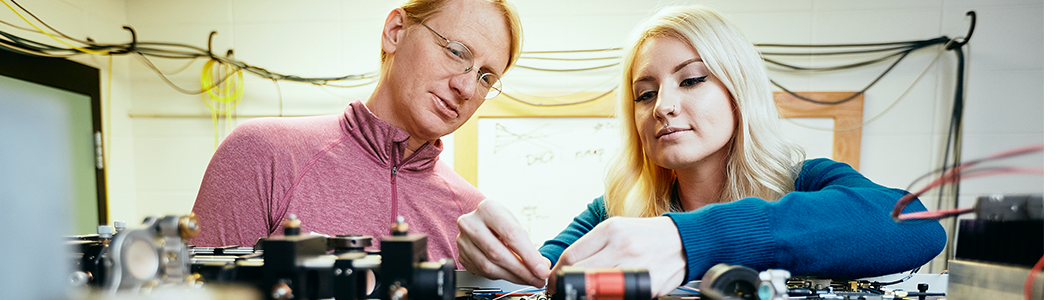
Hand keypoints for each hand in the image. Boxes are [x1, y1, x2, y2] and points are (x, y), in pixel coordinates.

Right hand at [457, 200, 550, 286]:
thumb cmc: (499, 221)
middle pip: (498, 253)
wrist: (479, 221)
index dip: (529, 256)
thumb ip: (527, 245)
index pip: (511, 235)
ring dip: (513, 277)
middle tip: (538, 279)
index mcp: (487, 209)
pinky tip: (513, 276)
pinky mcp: (462, 255)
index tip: (542, 269)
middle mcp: (471, 224)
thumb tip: (542, 266)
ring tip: (528, 279)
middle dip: (522, 270)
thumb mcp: (514, 224)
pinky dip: (502, 276)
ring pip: (489, 267)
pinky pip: (483, 272)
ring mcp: (463, 241)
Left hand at [546, 216, 685, 297]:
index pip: (571, 255)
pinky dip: (611, 297)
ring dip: (588, 292)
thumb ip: (592, 244)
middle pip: (580, 272)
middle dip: (567, 283)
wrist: (683, 241)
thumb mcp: (618, 228)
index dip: (557, 271)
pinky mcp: (648, 285)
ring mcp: (636, 267)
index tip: (554, 279)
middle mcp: (623, 247)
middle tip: (564, 289)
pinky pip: (620, 296)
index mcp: (611, 230)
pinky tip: (609, 294)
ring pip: (598, 288)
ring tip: (587, 291)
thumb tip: (567, 263)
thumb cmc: (648, 235)